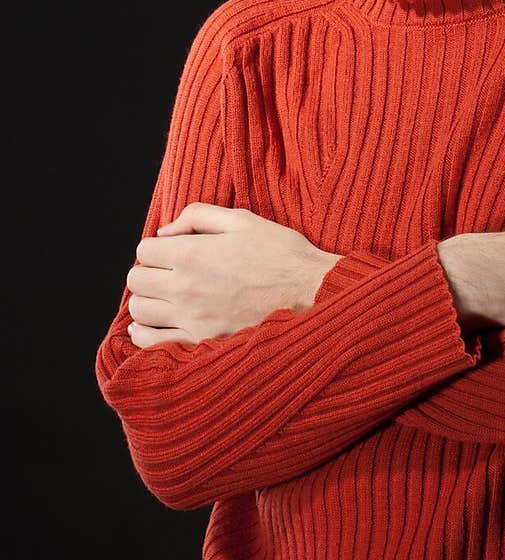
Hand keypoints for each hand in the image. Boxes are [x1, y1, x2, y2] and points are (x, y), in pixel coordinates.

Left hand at [126, 202, 340, 347]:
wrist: (312, 293)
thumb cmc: (281, 254)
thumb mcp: (242, 220)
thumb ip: (198, 216)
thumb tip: (165, 232)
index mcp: (192, 254)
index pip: (145, 250)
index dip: (158, 247)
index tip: (173, 251)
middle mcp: (185, 288)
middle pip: (137, 280)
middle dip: (150, 272)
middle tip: (170, 273)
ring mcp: (191, 319)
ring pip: (140, 311)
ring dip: (148, 300)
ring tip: (167, 297)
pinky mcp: (201, 343)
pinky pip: (152, 343)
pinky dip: (146, 333)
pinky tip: (156, 324)